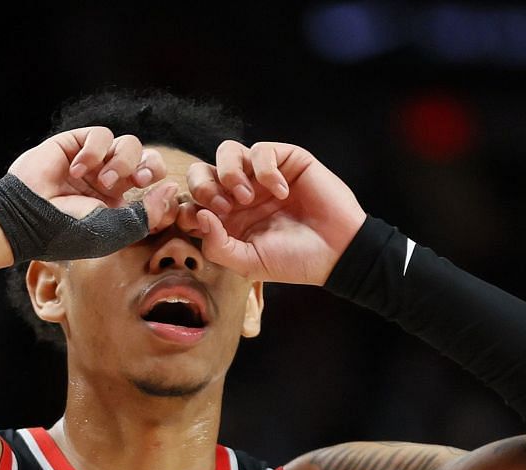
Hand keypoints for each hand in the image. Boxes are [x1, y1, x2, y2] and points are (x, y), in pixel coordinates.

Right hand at [7, 126, 180, 230]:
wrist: (26, 217)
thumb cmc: (68, 232)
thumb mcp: (114, 231)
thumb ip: (147, 215)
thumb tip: (172, 189)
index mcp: (122, 207)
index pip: (156, 190)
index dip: (163, 192)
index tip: (161, 197)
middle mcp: (111, 183)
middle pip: (150, 161)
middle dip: (150, 168)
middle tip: (140, 181)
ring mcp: (95, 163)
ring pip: (129, 145)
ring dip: (121, 162)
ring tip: (102, 180)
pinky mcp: (77, 143)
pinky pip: (101, 135)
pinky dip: (94, 151)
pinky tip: (78, 168)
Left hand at [179, 141, 366, 284]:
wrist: (337, 252)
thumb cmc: (294, 261)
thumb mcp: (249, 263)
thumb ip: (218, 246)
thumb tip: (197, 215)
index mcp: (227, 219)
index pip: (192, 201)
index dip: (187, 206)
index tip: (200, 220)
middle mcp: (240, 194)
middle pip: (201, 171)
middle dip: (202, 185)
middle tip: (222, 206)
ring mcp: (261, 176)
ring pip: (226, 151)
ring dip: (228, 172)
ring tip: (245, 196)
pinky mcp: (285, 160)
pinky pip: (261, 149)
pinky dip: (265, 169)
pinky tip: (281, 191)